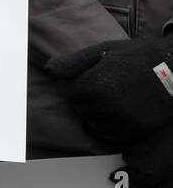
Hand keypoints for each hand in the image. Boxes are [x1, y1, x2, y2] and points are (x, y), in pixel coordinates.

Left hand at [45, 37, 172, 145]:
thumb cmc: (137, 57)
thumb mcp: (104, 52)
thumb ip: (74, 62)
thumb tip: (49, 70)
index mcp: (94, 85)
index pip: (71, 93)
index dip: (82, 86)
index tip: (97, 79)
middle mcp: (106, 106)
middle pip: (81, 110)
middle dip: (89, 101)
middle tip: (110, 89)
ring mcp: (122, 121)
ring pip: (94, 125)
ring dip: (100, 116)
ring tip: (119, 100)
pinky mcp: (136, 132)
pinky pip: (111, 136)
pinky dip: (113, 127)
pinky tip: (125, 112)